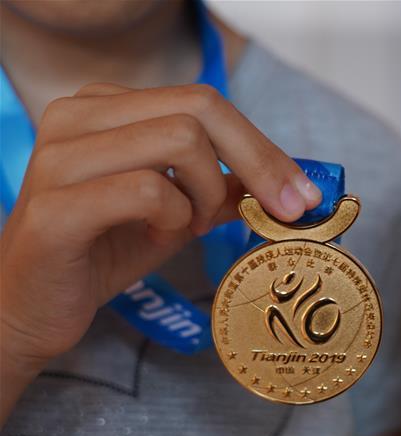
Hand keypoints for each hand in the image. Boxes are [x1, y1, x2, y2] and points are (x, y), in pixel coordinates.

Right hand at [0, 82, 320, 413]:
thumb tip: (288, 185)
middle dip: (257, 163)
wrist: (33, 306)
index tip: (303, 194)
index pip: (205, 102)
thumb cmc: (103, 250)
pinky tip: (157, 237)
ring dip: (207, 194)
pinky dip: (173, 218)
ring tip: (189, 225)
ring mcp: (60, 157)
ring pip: (179, 141)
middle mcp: (78, 117)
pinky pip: (148, 191)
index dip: (264, 146)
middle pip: (199, 110)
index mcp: (106, 107)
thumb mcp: (177, 213)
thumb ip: (223, 190)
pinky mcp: (55, 207)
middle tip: (279, 212)